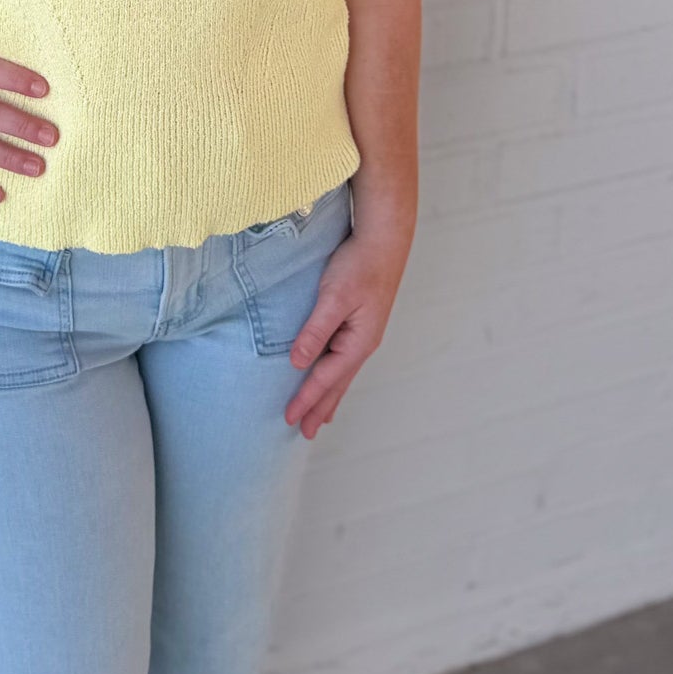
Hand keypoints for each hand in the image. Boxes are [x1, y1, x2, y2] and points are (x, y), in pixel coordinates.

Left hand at [283, 217, 412, 439]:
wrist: (383, 240)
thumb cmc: (359, 265)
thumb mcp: (334, 297)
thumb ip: (315, 330)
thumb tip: (297, 362)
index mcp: (358, 343)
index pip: (326, 379)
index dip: (306, 399)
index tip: (289, 419)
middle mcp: (362, 344)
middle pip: (338, 384)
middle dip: (320, 408)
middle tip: (304, 433)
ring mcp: (362, 334)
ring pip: (341, 374)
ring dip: (328, 396)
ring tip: (319, 417)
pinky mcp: (358, 323)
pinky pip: (342, 358)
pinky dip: (333, 375)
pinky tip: (330, 376)